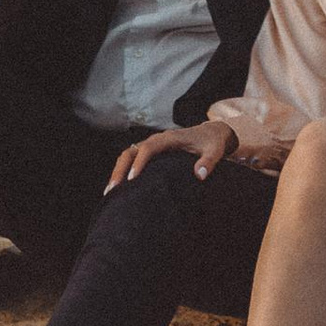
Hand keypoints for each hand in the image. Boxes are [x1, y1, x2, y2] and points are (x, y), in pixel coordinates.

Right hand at [108, 119, 240, 189]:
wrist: (211, 133)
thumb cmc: (212, 143)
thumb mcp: (215, 151)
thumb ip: (209, 162)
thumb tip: (200, 175)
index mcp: (170, 138)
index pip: (149, 148)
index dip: (139, 162)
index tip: (131, 179)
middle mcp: (157, 140)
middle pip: (131, 151)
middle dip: (120, 169)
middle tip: (112, 190)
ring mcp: (152, 145)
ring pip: (128, 155)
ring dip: (117, 171)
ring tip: (110, 192)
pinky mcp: (151, 152)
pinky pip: (132, 159)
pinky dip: (123, 171)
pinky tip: (119, 188)